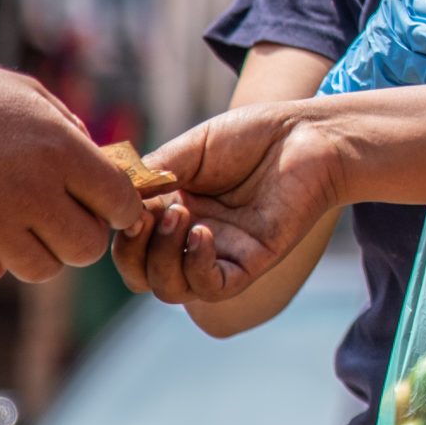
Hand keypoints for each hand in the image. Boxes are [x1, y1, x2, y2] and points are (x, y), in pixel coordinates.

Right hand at [0, 59, 146, 283]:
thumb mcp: (28, 96)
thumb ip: (71, 132)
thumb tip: (102, 168)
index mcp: (61, 152)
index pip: (120, 203)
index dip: (123, 211)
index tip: (114, 213)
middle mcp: (33, 193)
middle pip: (87, 249)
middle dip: (81, 238)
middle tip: (63, 222)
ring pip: (42, 269)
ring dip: (35, 251)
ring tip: (16, 223)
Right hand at [111, 102, 346, 302]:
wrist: (309, 135)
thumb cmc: (255, 136)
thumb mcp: (191, 149)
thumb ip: (153, 174)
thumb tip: (116, 196)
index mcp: (173, 212)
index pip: (128, 244)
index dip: (120, 231)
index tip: (128, 201)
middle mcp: (192, 238)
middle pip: (142, 276)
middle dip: (132, 252)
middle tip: (151, 214)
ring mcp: (222, 253)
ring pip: (171, 289)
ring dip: (163, 257)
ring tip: (182, 215)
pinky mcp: (253, 261)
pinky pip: (214, 287)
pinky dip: (198, 266)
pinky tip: (204, 233)